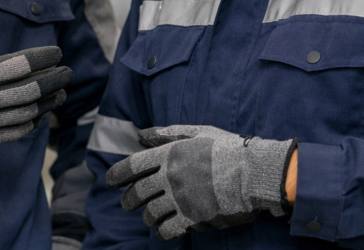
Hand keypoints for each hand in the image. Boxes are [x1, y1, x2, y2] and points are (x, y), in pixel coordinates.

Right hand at [0, 10, 71, 154]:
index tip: (57, 52)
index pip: (19, 65)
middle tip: (69, 72)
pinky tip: (39, 117)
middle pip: (30, 89)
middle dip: (53, 79)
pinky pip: (14, 133)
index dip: (42, 58)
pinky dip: (31, 124)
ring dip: (47, 102)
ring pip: (26, 113)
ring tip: (61, 93)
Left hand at [105, 125, 296, 240]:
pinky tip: (165, 229)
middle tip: (129, 204)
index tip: (110, 181)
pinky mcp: (193, 217)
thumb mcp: (196, 132)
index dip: (116, 175)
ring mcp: (180, 198)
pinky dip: (163, 232)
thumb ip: (166, 133)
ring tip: (151, 216)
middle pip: (137, 193)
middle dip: (129, 201)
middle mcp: (170, 176)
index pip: (131, 166)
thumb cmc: (227, 148)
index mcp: (168, 153)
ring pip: (150, 214)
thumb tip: (141, 134)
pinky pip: (167, 230)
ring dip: (148, 217)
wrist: (254, 171)